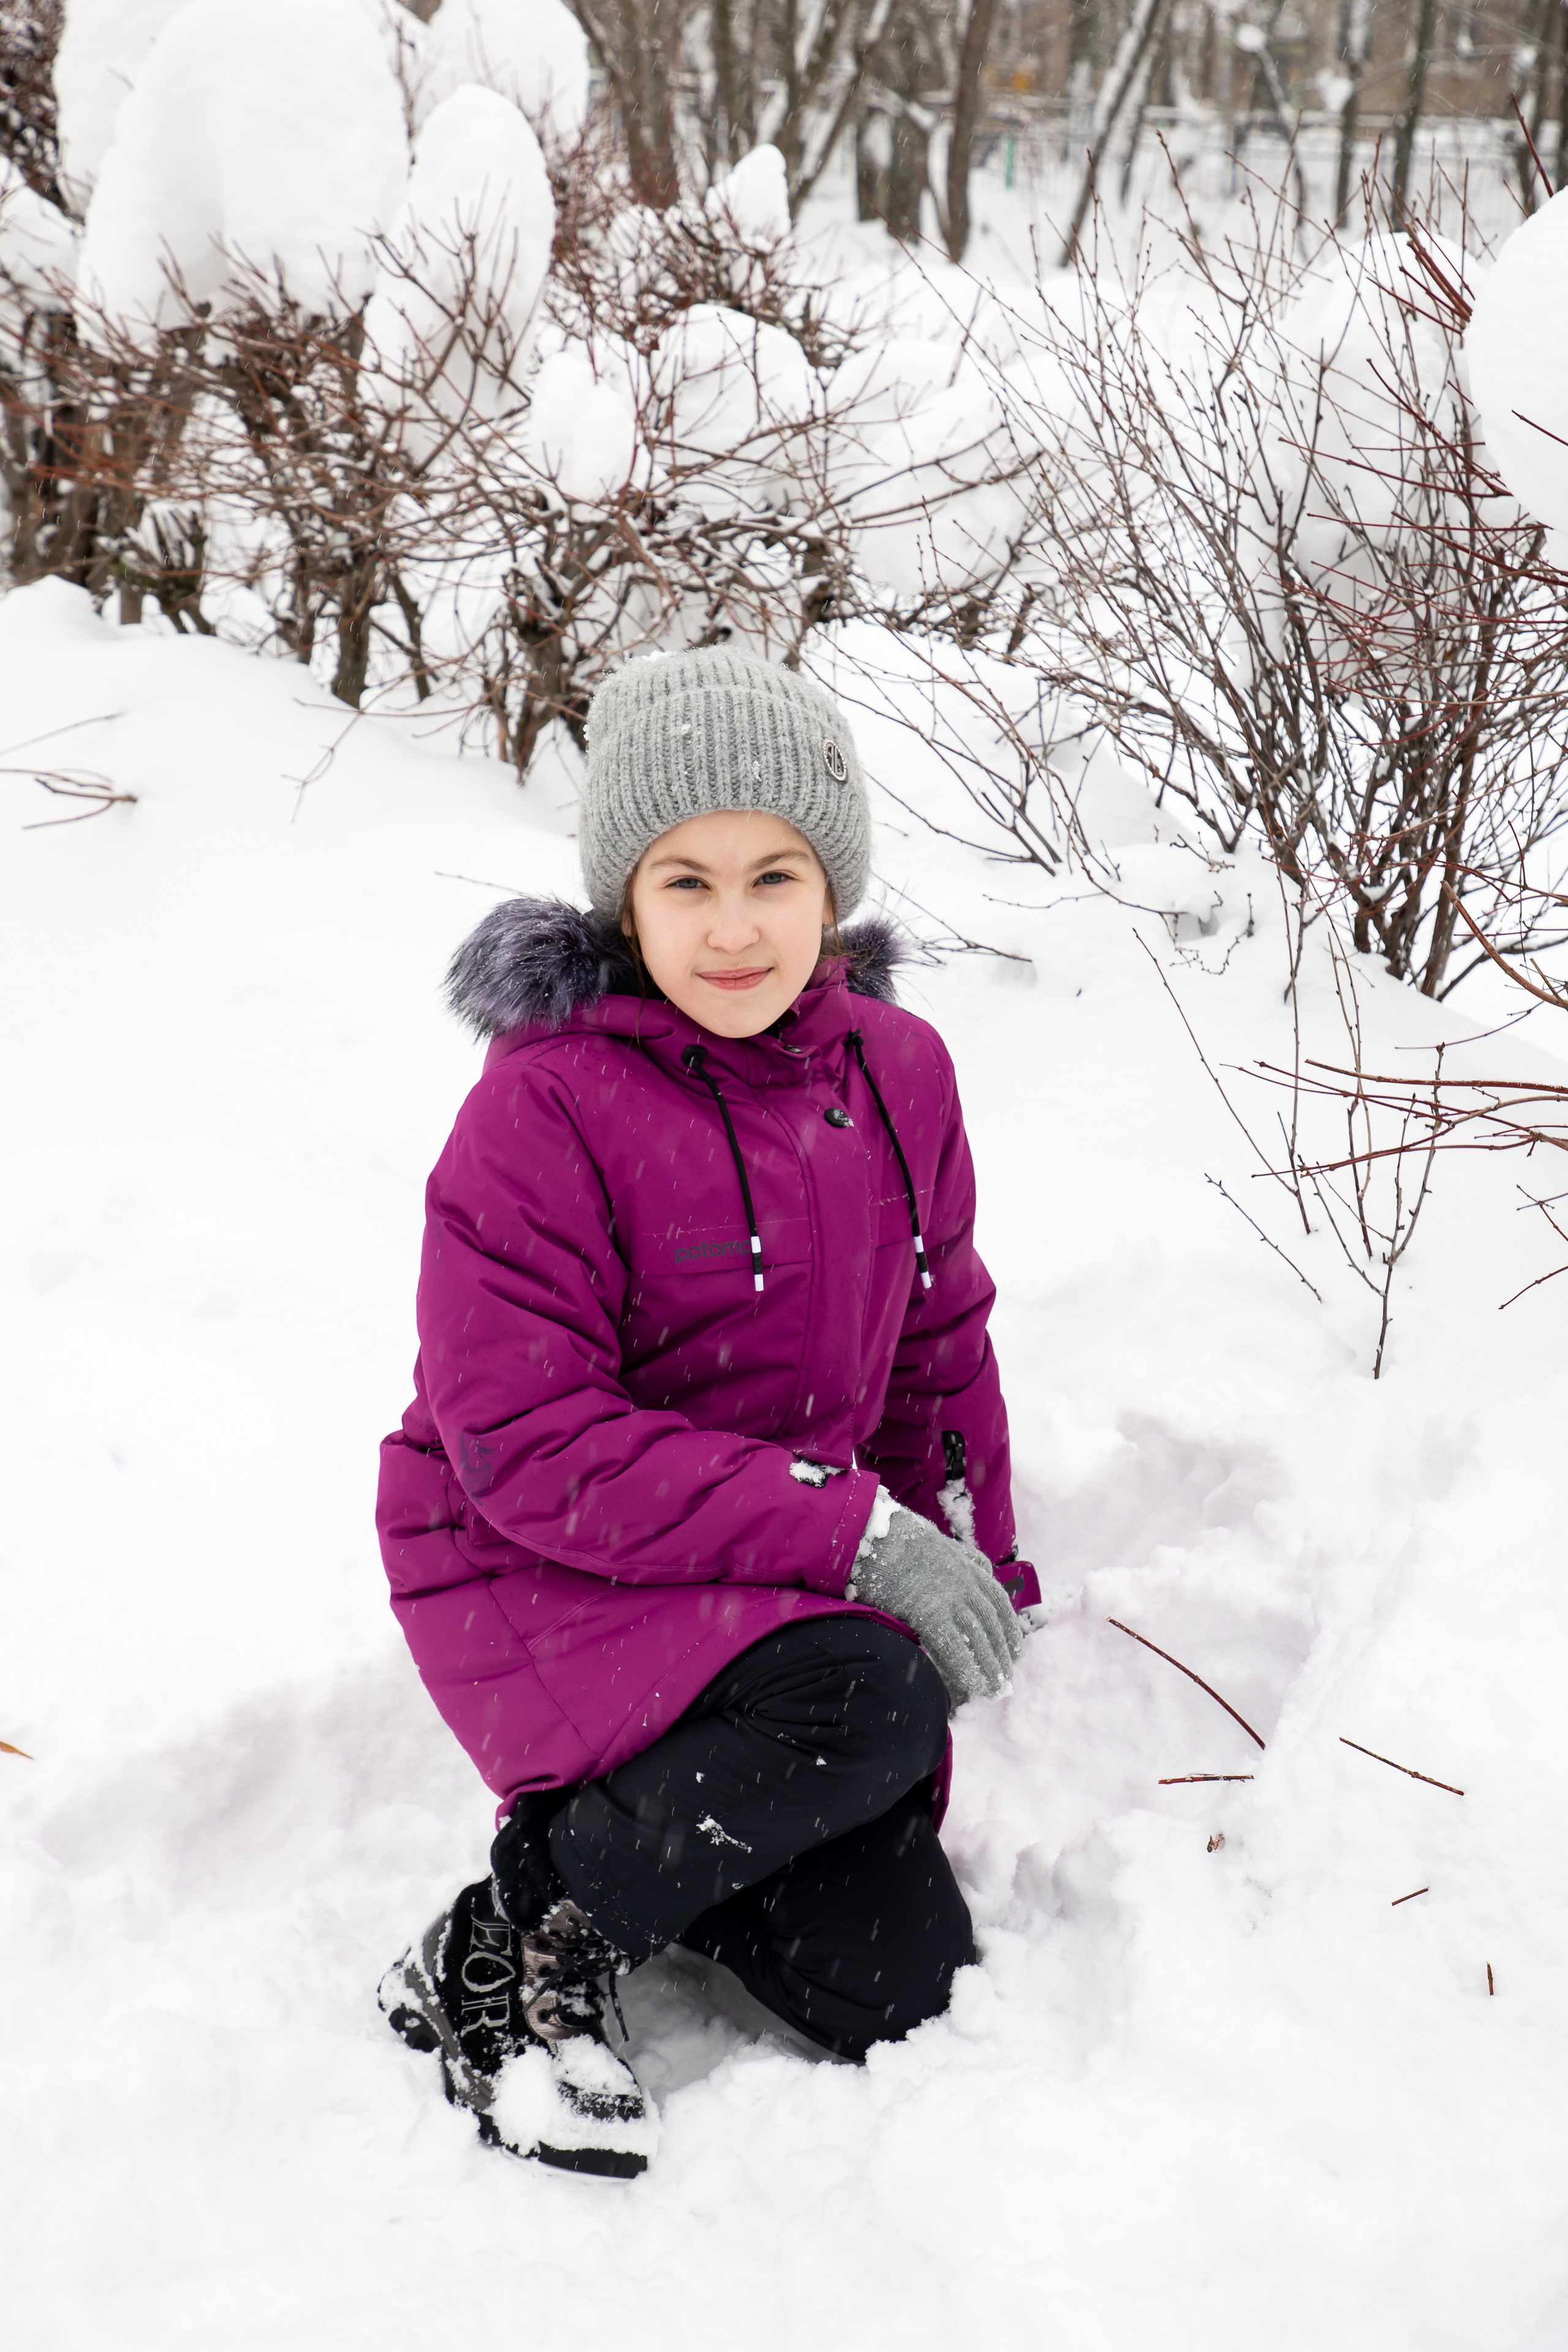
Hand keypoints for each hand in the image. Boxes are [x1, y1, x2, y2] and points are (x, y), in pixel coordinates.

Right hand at [850, 1504, 1024, 1708]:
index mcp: (971, 1568)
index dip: (1009, 1630)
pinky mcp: (931, 1613)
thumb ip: (965, 1557)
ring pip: (978, 1640)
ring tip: (995, 1690)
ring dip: (990, 1668)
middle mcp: (967, 1585)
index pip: (999, 1604)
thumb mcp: (945, 1543)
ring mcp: (951, 1599)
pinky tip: (974, 1686)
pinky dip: (966, 1668)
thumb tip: (981, 1566)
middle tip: (1007, 1678)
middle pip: (992, 1626)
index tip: (1016, 1650)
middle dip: (1002, 1655)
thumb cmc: (904, 1538)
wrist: (881, 1533)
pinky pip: (954, 1647)